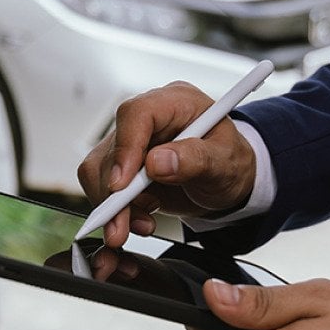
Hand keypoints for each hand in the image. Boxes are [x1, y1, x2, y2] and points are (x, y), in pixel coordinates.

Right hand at [76, 81, 256, 247]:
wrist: (225, 182)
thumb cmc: (229, 163)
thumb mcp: (225, 163)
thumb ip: (196, 160)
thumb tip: (158, 162)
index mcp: (176, 103)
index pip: (137, 114)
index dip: (125, 148)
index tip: (122, 185)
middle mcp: (148, 119)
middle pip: (113, 147)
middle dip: (114, 193)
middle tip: (121, 225)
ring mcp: (132, 142)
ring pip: (99, 170)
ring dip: (114, 206)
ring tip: (143, 224)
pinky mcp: (121, 164)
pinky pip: (102, 185)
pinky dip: (116, 210)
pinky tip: (139, 219)